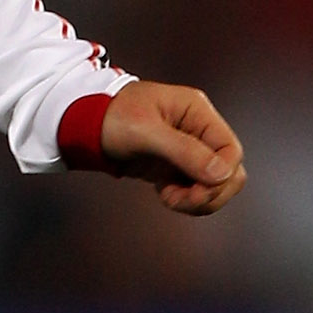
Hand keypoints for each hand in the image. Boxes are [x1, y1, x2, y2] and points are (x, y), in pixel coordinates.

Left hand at [100, 80, 244, 213]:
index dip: (220, 176)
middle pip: (230, 171)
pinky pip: (196, 190)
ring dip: (198, 199)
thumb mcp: (145, 131)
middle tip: (179, 198)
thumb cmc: (110, 116)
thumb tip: (220, 174)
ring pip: (215, 184)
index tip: (195, 189)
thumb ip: (183, 151)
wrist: (82, 124)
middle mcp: (198, 130)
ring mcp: (189, 149)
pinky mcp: (175, 166)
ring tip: (169, 197)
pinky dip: (186, 200)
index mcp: (197, 112)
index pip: (231, 151)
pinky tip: (164, 194)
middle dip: (210, 192)